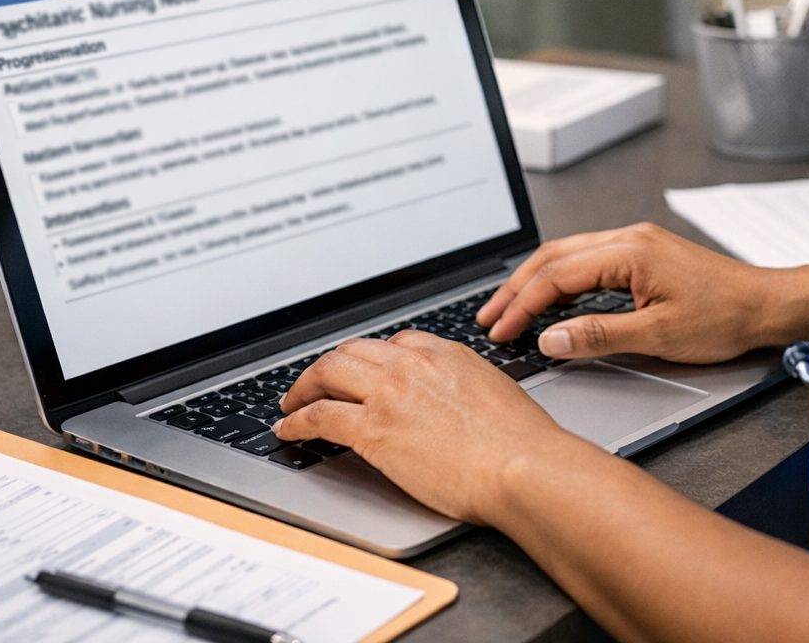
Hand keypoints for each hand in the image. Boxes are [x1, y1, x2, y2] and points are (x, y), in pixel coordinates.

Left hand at [274, 332, 578, 523]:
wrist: (520, 464)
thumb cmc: (520, 442)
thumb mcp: (498, 394)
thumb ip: (471, 389)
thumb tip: (463, 407)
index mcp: (446, 354)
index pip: (396, 343)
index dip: (373, 359)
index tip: (366, 371)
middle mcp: (412, 364)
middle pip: (354, 351)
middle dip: (331, 365)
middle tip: (319, 382)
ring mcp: (388, 393)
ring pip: (328, 372)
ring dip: (303, 387)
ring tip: (292, 402)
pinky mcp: (371, 428)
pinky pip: (318, 416)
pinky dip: (296, 420)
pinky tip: (288, 430)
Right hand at [477, 222, 808, 363]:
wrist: (766, 304)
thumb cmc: (724, 318)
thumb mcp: (657, 336)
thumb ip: (598, 336)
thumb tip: (549, 338)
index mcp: (628, 252)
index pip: (557, 275)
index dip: (522, 305)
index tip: (501, 331)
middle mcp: (628, 238)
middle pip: (554, 257)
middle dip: (516, 288)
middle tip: (489, 318)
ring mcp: (636, 243)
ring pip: (568, 255)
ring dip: (536, 282)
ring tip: (509, 309)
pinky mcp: (643, 255)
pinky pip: (588, 260)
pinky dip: (561, 280)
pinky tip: (551, 300)